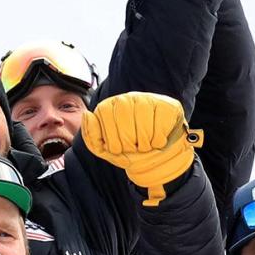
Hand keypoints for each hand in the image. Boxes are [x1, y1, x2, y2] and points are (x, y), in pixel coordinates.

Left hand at [80, 92, 202, 206]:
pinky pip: (161, 125)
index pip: (104, 113)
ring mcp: (148, 100)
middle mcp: (127, 98)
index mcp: (108, 106)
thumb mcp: (105, 149)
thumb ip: (91, 135)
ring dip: (145, 144)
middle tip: (133, 149)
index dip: (112, 139)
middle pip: (124, 119)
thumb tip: (87, 114)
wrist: (156, 156)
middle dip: (128, 143)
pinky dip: (159, 140)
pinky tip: (157, 140)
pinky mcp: (167, 106)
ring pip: (144, 124)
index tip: (118, 148)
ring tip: (145, 146)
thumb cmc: (128, 151)